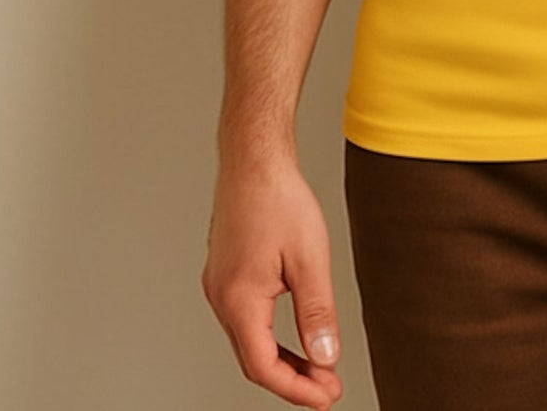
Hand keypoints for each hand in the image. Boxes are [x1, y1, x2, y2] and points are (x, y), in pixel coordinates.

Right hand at [202, 155, 344, 408]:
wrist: (253, 158)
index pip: (264, 368)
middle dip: (292, 379)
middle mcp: (220, 298)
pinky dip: (269, 336)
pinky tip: (291, 334)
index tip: (327, 396)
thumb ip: (317, 313)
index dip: (297, 389)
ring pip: (247, 341)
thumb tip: (325, 357)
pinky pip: (244, 319)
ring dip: (280, 359)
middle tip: (327, 388)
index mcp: (238, 301)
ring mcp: (218, 285)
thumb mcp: (309, 259)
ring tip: (316, 366)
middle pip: (253, 360)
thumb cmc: (278, 199)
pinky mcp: (223, 273)